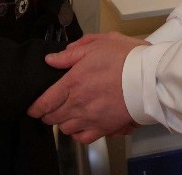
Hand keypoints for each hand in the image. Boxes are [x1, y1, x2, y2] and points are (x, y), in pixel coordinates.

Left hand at [28, 32, 147, 142]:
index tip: (32, 108)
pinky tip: (80, 126)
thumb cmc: (126, 58)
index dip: (35, 107)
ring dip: (62, 122)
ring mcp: (90, 118)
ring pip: (65, 128)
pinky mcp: (104, 127)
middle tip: (49, 109)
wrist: (149, 77)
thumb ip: (71, 53)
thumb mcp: (98, 44)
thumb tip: (51, 60)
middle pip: (53, 117)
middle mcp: (78, 104)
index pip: (45, 102)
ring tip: (66, 115)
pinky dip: (78, 134)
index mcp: (73, 83)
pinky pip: (83, 137)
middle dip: (47, 114)